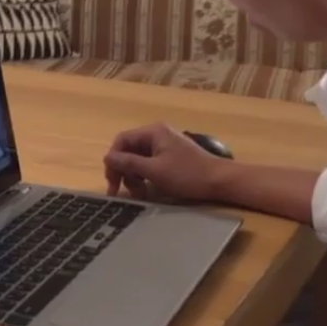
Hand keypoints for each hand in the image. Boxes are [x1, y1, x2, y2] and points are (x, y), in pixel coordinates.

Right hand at [103, 123, 225, 201]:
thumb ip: (128, 164)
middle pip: (129, 150)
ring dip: (134, 177)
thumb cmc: (187, 175)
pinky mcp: (171, 156)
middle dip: (124, 171)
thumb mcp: (154, 171)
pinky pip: (150, 164)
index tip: (112, 182)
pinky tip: (148, 190)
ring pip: (138, 159)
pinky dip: (146, 177)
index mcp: (152, 132)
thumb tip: (107, 158)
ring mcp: (165, 145)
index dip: (113, 161)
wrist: (220, 181)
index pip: (121, 141)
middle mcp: (157, 134)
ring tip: (140, 194)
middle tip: (122, 192)